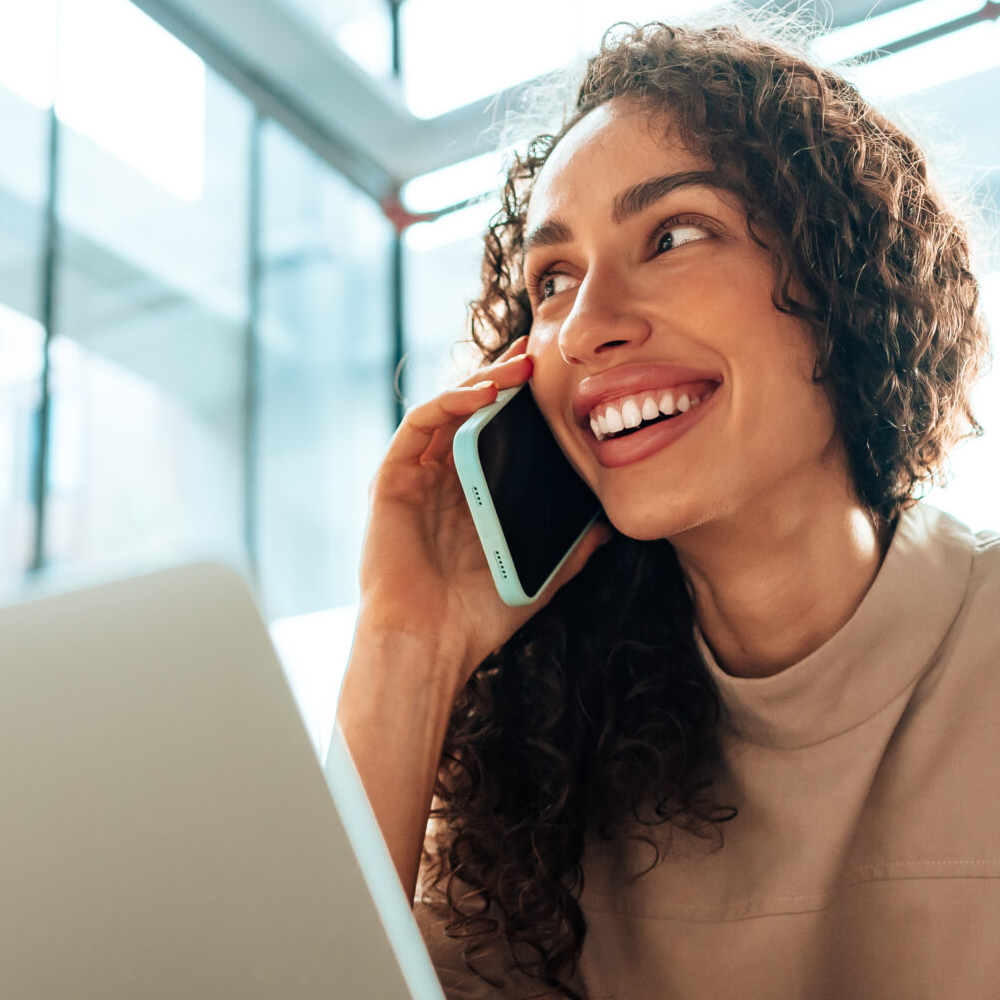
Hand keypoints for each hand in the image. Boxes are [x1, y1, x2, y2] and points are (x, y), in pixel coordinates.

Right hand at [338, 350, 608, 896]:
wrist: (430, 648)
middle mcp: (438, 482)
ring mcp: (413, 479)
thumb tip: (609, 528)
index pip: (494, 436)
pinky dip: (450, 402)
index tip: (555, 380)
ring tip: (518, 367)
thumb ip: (570, 552)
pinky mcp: (391, 482)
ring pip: (445, 411)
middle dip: (502, 379)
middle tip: (538, 352)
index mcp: (470, 499)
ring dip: (480, 382)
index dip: (521, 404)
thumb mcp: (541, 577)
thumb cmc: (477, 621)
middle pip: (469, 414)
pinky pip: (419, 427)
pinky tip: (482, 392)